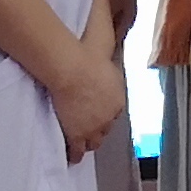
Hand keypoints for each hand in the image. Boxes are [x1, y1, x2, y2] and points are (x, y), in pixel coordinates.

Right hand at [50, 41, 125, 162]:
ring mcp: (94, 128)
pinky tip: (72, 158)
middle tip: (92, 131)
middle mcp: (109, 117)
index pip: (115, 113)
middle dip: (99, 130)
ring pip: (93, 142)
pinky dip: (75, 155)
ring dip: (89, 143)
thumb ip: (109, 59)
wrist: (75, 71)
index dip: (106, 113)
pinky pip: (77, 150)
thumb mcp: (107, 57)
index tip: (100, 114)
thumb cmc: (88, 60)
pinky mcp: (77, 135)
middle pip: (106, 129)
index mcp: (118, 100)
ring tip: (82, 145)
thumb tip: (110, 32)